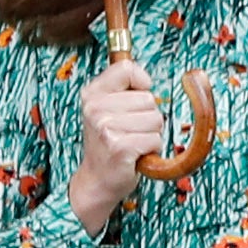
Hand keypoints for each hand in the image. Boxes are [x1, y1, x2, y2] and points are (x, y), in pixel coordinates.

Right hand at [66, 59, 166, 235]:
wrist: (98, 179)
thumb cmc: (109, 142)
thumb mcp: (108, 108)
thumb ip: (124, 88)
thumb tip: (146, 76)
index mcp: (92, 94)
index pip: (126, 69)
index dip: (141, 83)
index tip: (136, 98)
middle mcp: (95, 109)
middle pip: (149, 98)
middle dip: (148, 117)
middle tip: (129, 131)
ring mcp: (106, 128)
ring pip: (155, 119)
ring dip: (150, 134)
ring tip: (132, 142)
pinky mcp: (120, 147)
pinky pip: (155, 139)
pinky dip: (151, 148)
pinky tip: (135, 154)